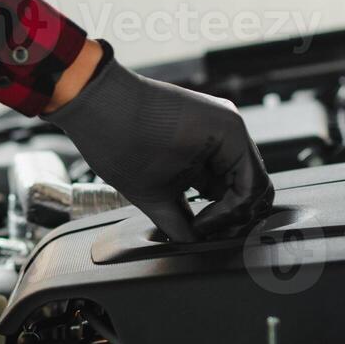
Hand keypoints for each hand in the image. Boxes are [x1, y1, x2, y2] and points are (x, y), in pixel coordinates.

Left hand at [44, 42, 275, 241]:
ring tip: (192, 221)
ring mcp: (212, 126)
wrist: (91, 101)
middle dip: (229, 212)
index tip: (201, 228)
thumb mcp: (153, 192)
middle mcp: (227, 125)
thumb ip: (180, 224)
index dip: (228, 217)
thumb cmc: (119, 133)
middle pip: (248, 182)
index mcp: (230, 133)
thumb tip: (191, 241)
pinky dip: (203, 188)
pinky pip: (212, 165)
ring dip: (216, 202)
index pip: (253, 188)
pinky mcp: (195, 130)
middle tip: (204, 232)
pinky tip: (184, 204)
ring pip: (230, 176)